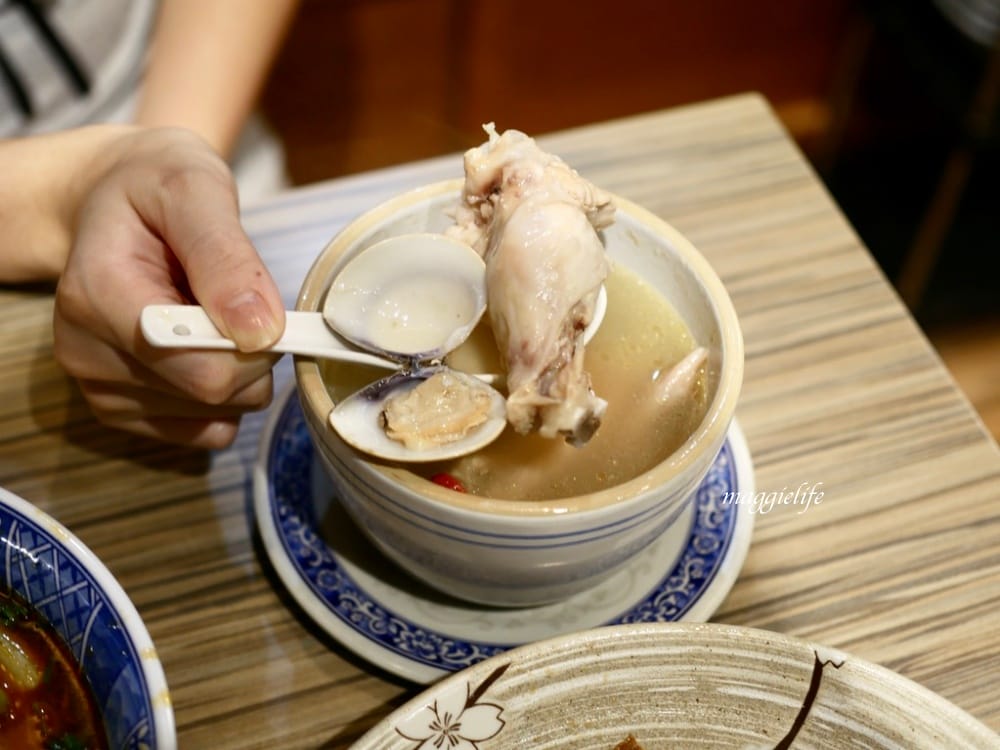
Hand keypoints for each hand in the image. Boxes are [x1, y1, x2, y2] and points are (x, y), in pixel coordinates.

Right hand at [51, 127, 284, 447]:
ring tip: (209, 313)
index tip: (263, 304)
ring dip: (239, 371)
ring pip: (217, 416)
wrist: (114, 197)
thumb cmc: (155, 187)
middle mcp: (85, 350)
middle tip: (240, 301)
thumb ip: (227, 259)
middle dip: (252, 354)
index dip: (255, 346)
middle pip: (213, 395)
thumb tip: (260, 332)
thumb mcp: (196, 191)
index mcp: (96, 295)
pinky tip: (205, 348)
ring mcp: (99, 386)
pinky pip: (206, 430)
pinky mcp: (121, 408)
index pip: (201, 368)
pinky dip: (224, 397)